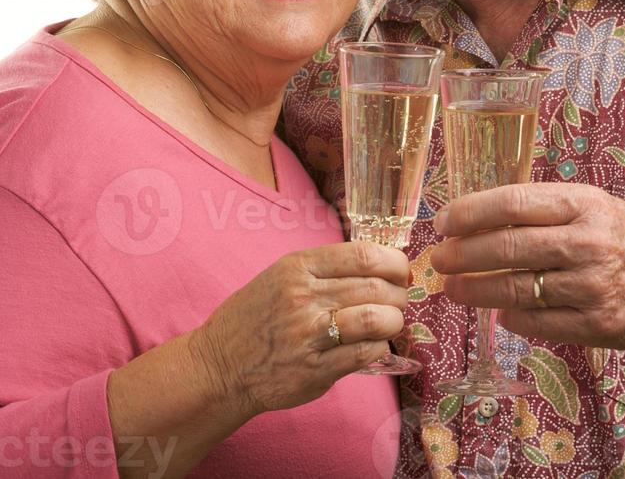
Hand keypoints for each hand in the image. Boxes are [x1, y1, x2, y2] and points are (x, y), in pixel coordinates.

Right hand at [194, 240, 408, 417]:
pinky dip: (380, 347)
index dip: (394, 261)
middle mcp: (303, 297)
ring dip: (395, 320)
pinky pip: (364, 354)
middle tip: (400, 298)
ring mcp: (309, 335)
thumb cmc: (257, 315)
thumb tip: (380, 266)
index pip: (363, 255)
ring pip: (375, 319)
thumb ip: (326, 269)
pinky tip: (374, 345)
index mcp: (298, 267)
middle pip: (375, 286)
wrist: (221, 363)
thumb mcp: (282, 275)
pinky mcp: (314, 370)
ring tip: (392, 321)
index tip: (402, 269)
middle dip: (399, 292)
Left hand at [430, 182, 624, 348]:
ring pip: (517, 289)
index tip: (442, 223)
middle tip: (439, 259)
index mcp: (580, 205)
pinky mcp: (597, 325)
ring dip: (476, 290)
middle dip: (463, 255)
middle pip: (508, 247)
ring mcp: (592, 287)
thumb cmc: (616, 234)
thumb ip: (538, 210)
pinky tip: (498, 311)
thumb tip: (473, 218)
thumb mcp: (586, 205)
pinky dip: (510, 317)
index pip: (512, 203)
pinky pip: (538, 323)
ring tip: (452, 288)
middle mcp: (586, 243)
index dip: (470, 213)